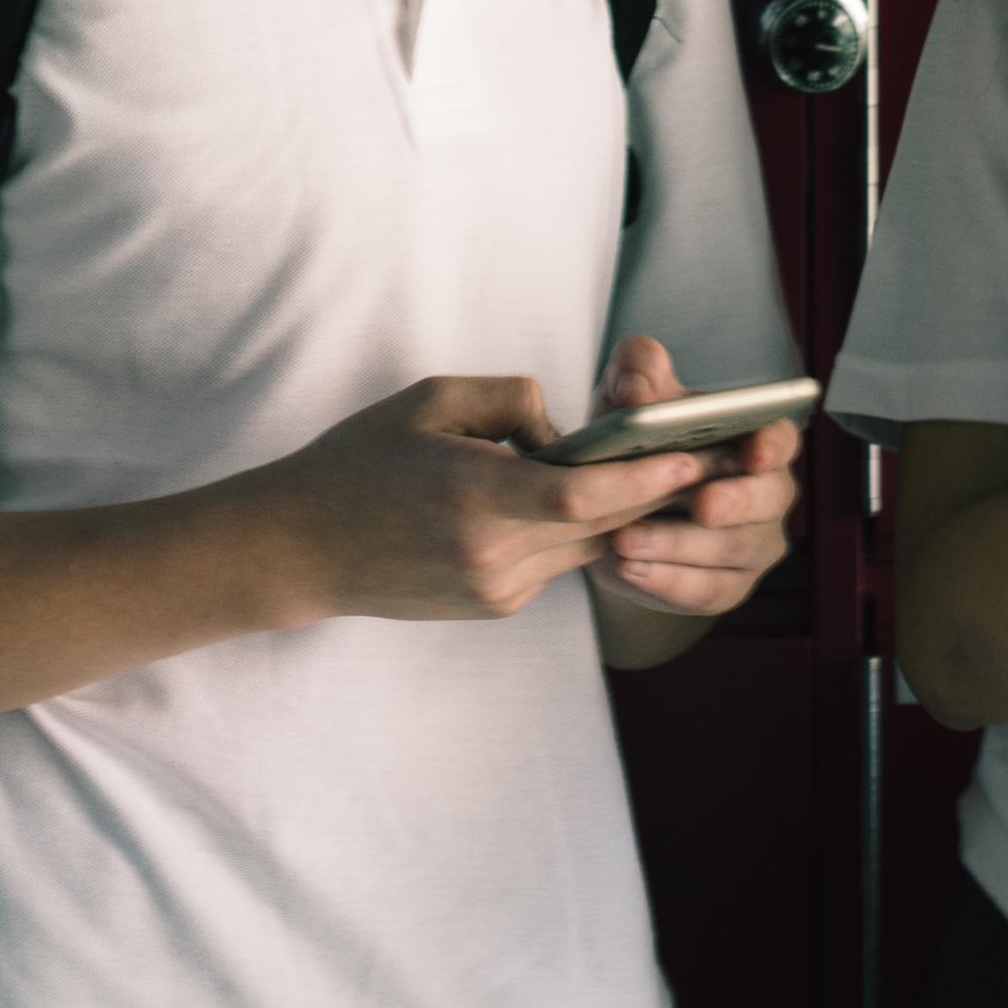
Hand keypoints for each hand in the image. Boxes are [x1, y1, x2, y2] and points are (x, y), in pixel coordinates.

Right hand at [233, 365, 716, 623]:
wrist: (304, 546)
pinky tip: (567, 500)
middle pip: (597, 523)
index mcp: (474, 497)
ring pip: (583, 545)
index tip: (689, 455)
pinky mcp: (495, 606)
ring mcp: (496, 589)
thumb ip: (512, 402)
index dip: (642, 479)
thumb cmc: (361, 460)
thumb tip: (567, 429)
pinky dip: (567, 530)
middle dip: (652, 492)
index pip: (580, 495)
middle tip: (703, 455)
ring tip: (657, 472)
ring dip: (615, 511)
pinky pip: (554, 562)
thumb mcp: (430, 401)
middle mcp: (491, 554)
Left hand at [579, 335, 803, 619]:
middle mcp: (768, 494)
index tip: (752, 451)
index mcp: (755, 441)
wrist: (612, 514)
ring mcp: (752, 546)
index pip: (779, 439)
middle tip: (700, 504)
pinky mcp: (726, 588)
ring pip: (732, 550)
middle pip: (768, 499)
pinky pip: (706, 590)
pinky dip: (668, 581)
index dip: (770, 446)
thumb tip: (636, 387)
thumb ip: (636, 372)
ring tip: (627, 538)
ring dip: (680, 545)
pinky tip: (630, 568)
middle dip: (734, 502)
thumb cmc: (634, 442)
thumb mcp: (627, 400)